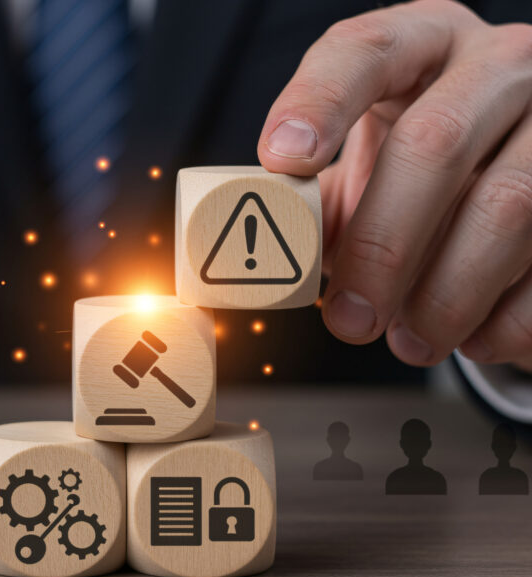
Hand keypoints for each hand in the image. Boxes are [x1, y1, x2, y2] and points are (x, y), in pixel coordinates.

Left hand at [258, 0, 531, 370]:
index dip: (318, 102)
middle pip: (434, 143)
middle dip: (381, 246)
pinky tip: (473, 337)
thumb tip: (263, 267)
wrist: (517, 167)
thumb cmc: (418, 165)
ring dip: (447, 294)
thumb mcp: (365, 163)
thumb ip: (315, 200)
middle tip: (348, 318)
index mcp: (420, 41)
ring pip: (507, 204)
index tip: (281, 159)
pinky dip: (509, 315)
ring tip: (408, 341)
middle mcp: (499, 62)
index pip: (364, 50)